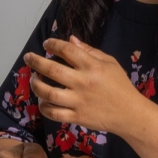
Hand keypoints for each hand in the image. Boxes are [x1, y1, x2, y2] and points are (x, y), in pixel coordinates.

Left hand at [27, 36, 144, 134]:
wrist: (130, 113)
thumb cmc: (119, 85)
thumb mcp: (110, 62)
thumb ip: (89, 51)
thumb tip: (70, 40)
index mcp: (92, 67)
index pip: (68, 51)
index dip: (54, 44)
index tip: (46, 44)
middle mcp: (83, 83)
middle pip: (53, 70)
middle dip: (36, 62)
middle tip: (28, 58)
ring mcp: (78, 101)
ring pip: (49, 93)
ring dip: (36, 85)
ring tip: (34, 79)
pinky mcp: (76, 117)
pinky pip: (53, 113)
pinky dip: (44, 106)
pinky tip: (42, 100)